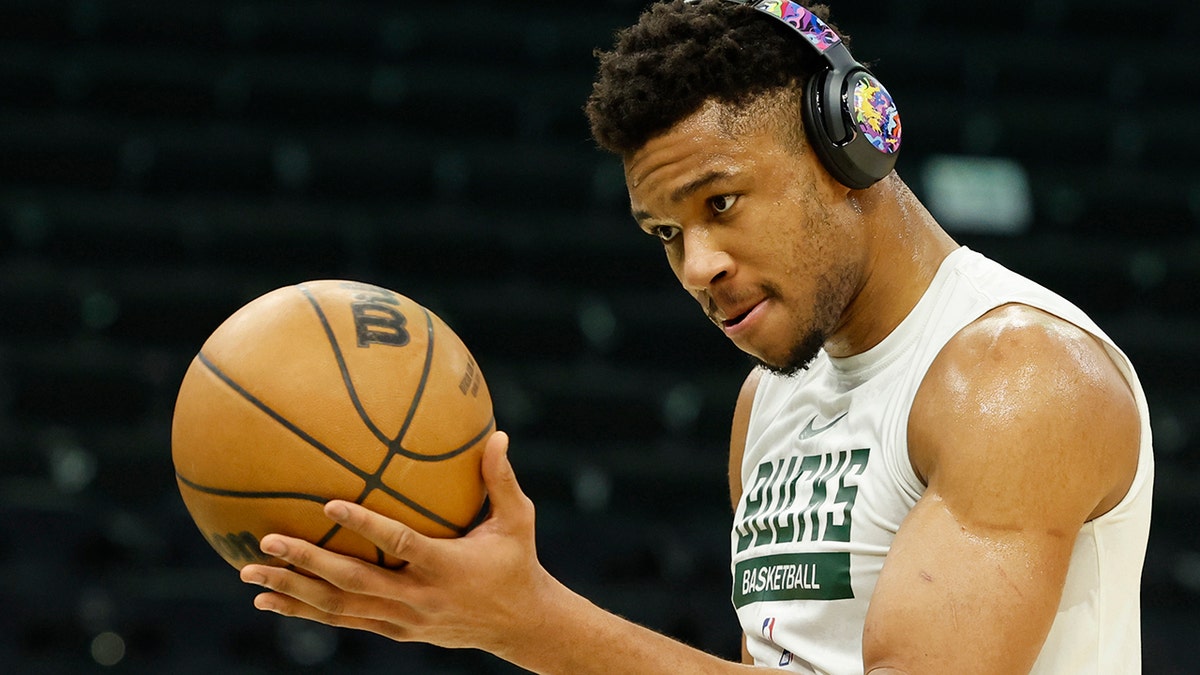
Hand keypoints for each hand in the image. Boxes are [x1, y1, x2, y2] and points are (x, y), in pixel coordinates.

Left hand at [239, 431, 556, 653]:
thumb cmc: (517, 561)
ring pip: (338, 608)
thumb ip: (501, 480)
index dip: (365, 526)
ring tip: (249, 573)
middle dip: (307, 563)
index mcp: (446, 567)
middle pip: (353, 582)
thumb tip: (498, 434)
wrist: (521, 626)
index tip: (330, 503)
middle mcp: (419, 598)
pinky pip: (343, 620)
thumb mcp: (518, 521)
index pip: (399, 545)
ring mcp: (403, 620)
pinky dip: (304, 611)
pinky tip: (270, 598)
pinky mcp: (396, 632)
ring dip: (292, 591)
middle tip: (267, 541)